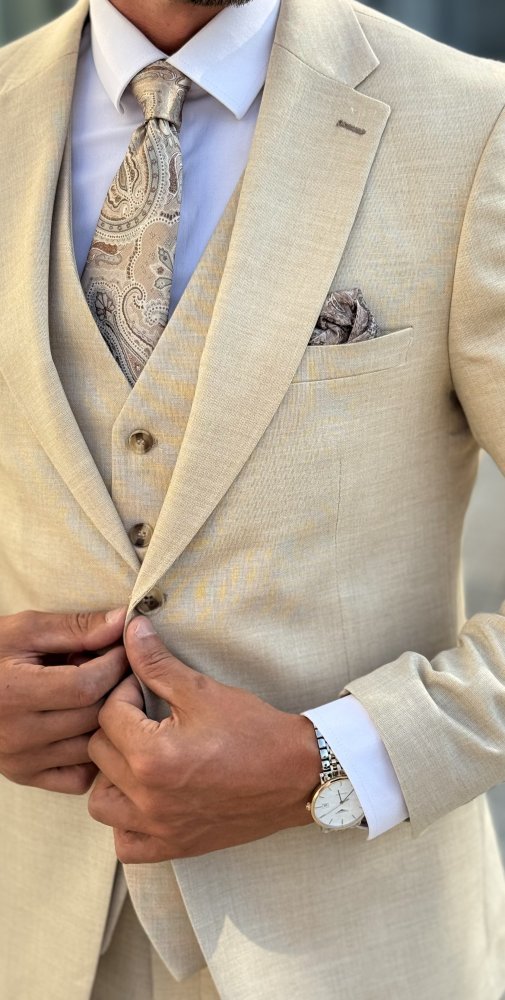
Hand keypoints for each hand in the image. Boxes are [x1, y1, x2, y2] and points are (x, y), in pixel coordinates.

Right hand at [0, 607, 127, 793]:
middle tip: (120, 671)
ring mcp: (21, 761)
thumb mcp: (27, 630)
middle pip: (92, 717)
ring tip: (104, 694)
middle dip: (116, 689)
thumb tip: (123, 622)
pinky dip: (93, 754)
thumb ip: (76, 628)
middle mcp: (16, 735)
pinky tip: (88, 726)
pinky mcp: (26, 775)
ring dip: (109, 721)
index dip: (114, 665)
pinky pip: (80, 777)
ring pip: (92, 748)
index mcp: (12, 693)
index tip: (123, 650)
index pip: (85, 686)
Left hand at [88, 617, 320, 862]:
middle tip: (146, 717)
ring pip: (101, 802)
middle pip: (99, 753)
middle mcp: (149, 797)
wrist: (297, 774)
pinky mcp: (174, 846)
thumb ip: (157, 662)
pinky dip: (126, 822)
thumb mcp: (202, 690)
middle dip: (117, 728)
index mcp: (152, 756)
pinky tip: (147, 798)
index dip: (125, 693)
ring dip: (112, 776)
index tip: (145, 689)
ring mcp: (159, 827)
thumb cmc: (255, 731)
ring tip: (140, 756)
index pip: (108, 714)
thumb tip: (131, 629)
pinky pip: (125, 844)